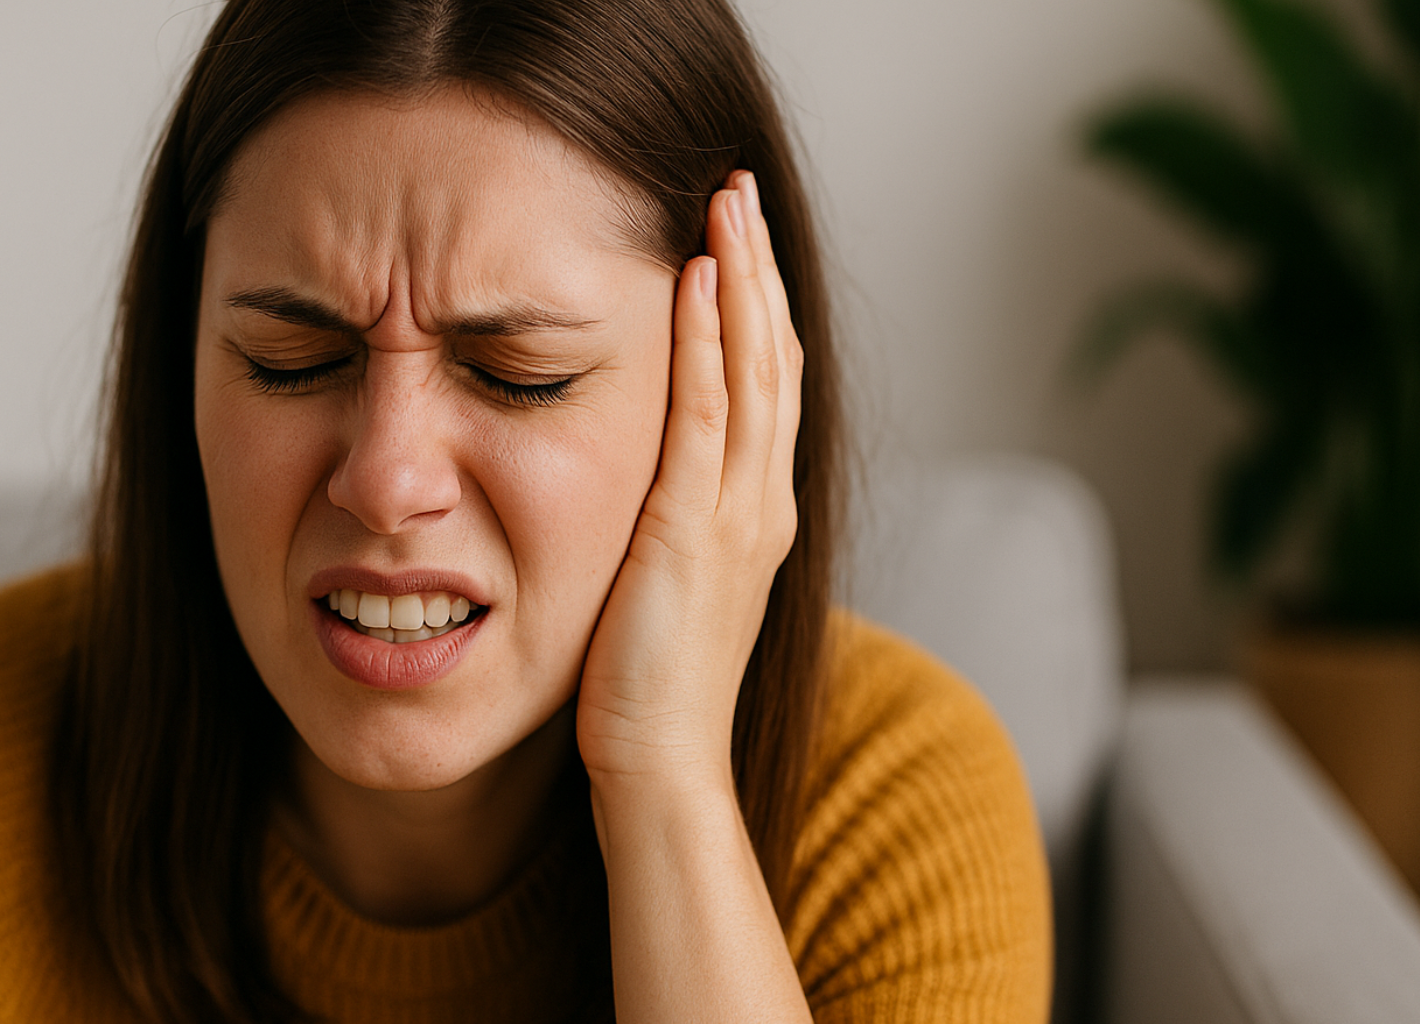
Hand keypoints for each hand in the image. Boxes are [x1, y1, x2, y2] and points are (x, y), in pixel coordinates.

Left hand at [574, 170, 803, 792]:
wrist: (660, 763)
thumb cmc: (650, 683)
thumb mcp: (669, 581)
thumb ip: (672, 519)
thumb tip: (646, 476)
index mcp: (757, 510)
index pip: (766, 384)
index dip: (754, 305)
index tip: (733, 238)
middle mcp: (763, 501)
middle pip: (773, 357)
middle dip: (756, 268)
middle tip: (737, 190)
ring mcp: (739, 513)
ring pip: (752, 368)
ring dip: (740, 279)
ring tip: (724, 204)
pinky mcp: (695, 530)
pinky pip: (707, 414)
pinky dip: (708, 342)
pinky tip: (697, 280)